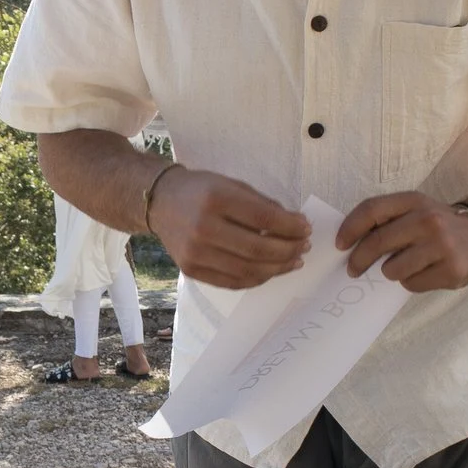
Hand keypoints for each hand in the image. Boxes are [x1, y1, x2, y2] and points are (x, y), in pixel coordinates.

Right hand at [148, 167, 310, 289]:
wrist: (160, 202)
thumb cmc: (202, 191)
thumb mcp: (232, 185)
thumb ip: (262, 204)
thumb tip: (296, 226)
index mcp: (216, 199)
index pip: (264, 218)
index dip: (291, 226)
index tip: (307, 228)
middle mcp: (203, 228)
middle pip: (257, 248)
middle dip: (288, 250)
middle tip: (304, 247)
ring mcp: (195, 253)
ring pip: (248, 270)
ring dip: (278, 268)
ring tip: (294, 261)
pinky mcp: (192, 270)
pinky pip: (233, 282)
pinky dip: (257, 278)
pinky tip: (272, 270)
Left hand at [339, 192, 467, 292]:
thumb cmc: (436, 225)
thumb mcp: (415, 210)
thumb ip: (387, 219)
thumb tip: (349, 243)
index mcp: (414, 201)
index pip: (372, 209)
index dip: (350, 228)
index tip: (340, 245)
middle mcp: (428, 220)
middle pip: (378, 242)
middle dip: (358, 260)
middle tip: (353, 269)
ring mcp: (442, 245)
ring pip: (393, 269)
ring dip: (390, 273)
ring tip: (402, 267)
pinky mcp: (451, 270)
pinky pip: (411, 284)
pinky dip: (410, 283)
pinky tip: (423, 273)